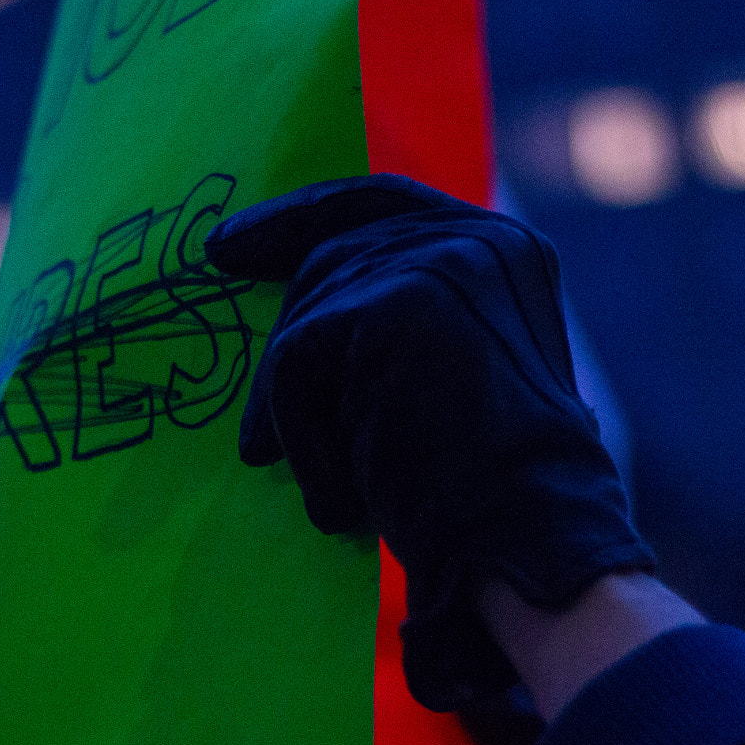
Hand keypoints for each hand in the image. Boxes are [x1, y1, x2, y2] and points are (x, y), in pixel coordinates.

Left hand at [206, 174, 653, 710]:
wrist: (527, 541)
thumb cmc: (491, 493)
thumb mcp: (458, 382)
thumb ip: (407, 330)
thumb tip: (316, 323)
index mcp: (508, 251)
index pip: (385, 204)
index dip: (306, 216)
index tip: (237, 242)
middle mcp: (481, 239)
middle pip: (337, 244)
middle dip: (271, 285)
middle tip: (217, 286)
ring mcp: (441, 262)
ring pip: (310, 308)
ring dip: (289, 398)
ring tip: (284, 463)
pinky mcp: (394, 303)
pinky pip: (298, 357)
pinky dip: (301, 434)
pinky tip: (333, 495)